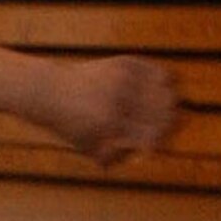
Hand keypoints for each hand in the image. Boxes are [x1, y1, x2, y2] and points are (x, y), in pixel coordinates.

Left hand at [47, 57, 178, 165]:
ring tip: (161, 110)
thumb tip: (143, 156)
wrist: (51, 91)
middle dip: (169, 123)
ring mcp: (123, 78)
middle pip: (166, 111)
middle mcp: (119, 98)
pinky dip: (164, 83)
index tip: (155, 146)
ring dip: (169, 103)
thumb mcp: (87, 147)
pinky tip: (156, 91)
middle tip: (163, 128)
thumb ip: (114, 157)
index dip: (159, 142)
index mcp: (110, 123)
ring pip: (168, 90)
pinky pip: (159, 72)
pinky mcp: (125, 63)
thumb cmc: (70, 125)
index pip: (152, 134)